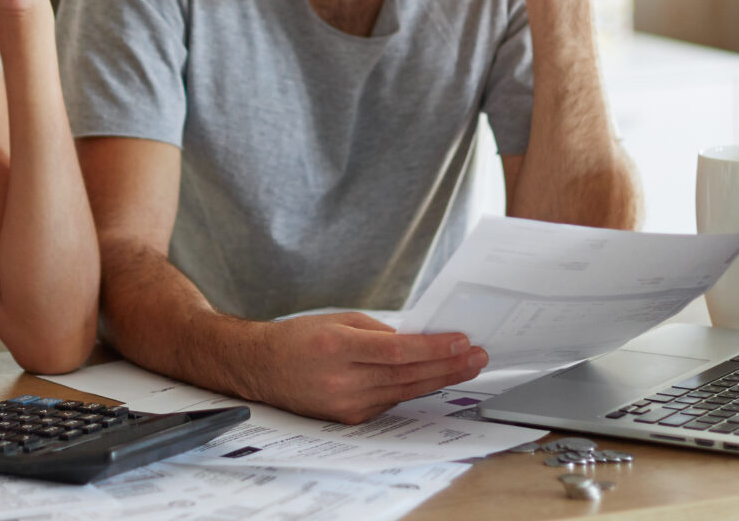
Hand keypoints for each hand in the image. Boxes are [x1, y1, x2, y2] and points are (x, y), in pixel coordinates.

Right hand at [255, 313, 487, 424]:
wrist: (261, 367)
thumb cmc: (299, 338)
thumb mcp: (337, 320)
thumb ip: (378, 331)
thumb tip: (418, 340)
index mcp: (337, 345)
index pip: (398, 350)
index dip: (434, 347)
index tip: (461, 340)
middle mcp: (341, 378)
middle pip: (407, 375)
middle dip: (448, 365)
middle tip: (477, 356)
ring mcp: (345, 403)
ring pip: (404, 392)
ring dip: (438, 379)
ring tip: (465, 366)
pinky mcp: (348, 418)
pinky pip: (389, 401)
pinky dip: (412, 388)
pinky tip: (432, 378)